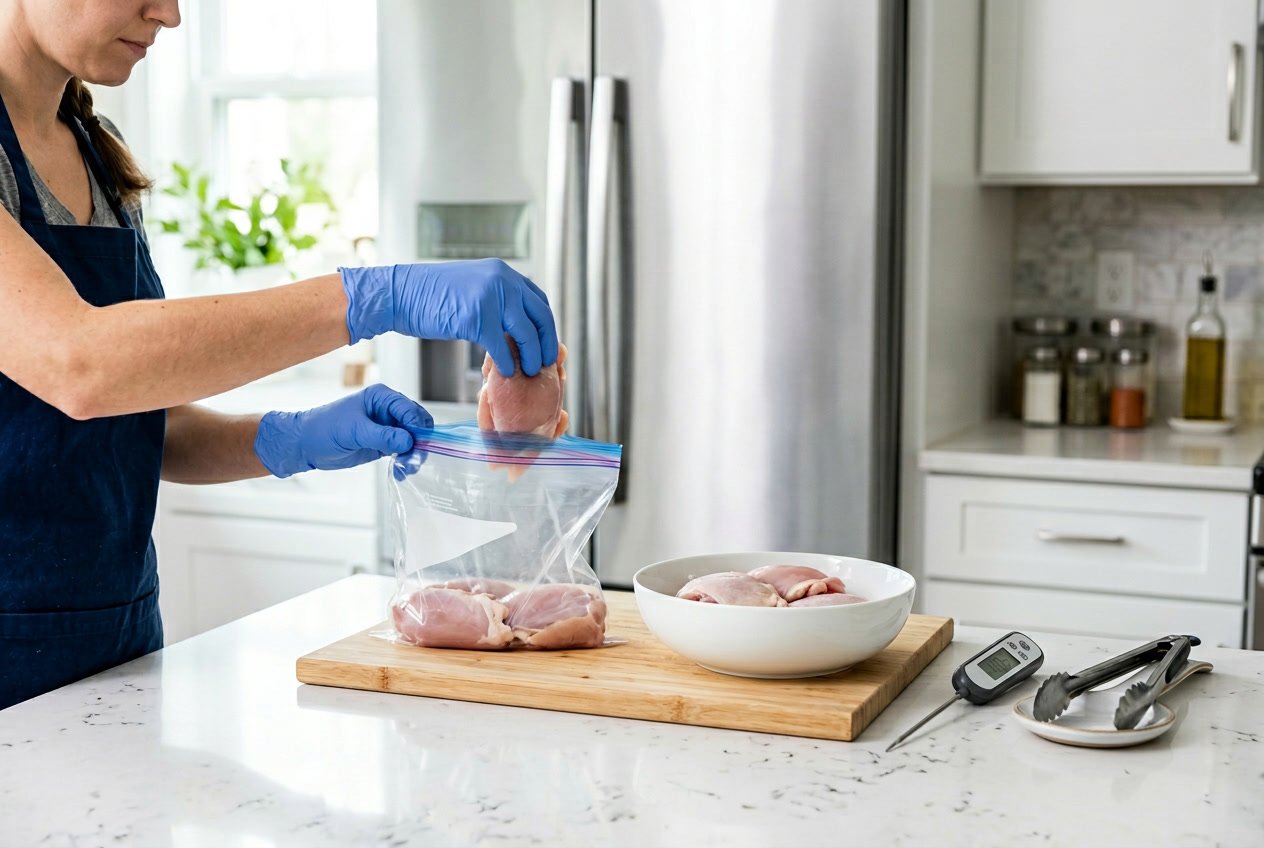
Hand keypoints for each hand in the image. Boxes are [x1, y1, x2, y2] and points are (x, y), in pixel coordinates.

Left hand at [254, 384, 432, 478]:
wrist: (306, 445)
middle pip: (416, 424)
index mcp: (381, 397)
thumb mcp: (354, 431)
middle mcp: (387, 410)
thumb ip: (383, 436)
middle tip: (413, 459)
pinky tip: (401, 472)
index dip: (417, 426)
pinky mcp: (384, 444)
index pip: (409, 409)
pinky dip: (405, 462)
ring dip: (413, 455)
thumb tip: (409, 441)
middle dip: (419, 442)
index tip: (416, 444)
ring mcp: (387, 428)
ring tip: (406, 468)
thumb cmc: (324, 429)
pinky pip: (403, 452)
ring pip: (412, 440)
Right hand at [339, 258, 558, 377]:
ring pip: (526, 332)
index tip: (547, 344)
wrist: (400, 294)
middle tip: (546, 363)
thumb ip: (497, 299)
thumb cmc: (430, 296)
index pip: (538, 300)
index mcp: (503, 272)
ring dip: (532, 356)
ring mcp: (491, 296)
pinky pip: (501, 346)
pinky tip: (507, 373)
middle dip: (546, 343)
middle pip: (540, 316)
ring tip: (531, 372)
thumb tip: (516, 324)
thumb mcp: (473, 287)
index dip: (546, 325)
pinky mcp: (477, 317)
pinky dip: (507, 363)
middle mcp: (502, 280)